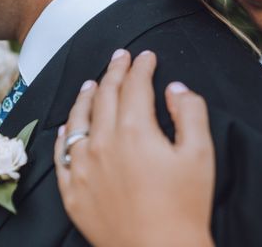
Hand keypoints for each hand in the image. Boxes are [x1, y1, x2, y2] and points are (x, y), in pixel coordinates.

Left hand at [54, 49, 215, 246]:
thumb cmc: (185, 205)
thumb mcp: (200, 154)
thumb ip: (189, 112)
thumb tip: (175, 89)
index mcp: (134, 131)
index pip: (135, 86)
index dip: (142, 67)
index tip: (147, 56)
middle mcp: (102, 143)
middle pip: (105, 95)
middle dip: (115, 71)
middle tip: (121, 57)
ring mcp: (82, 168)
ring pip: (78, 120)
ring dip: (86, 96)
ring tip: (91, 82)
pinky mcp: (72, 192)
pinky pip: (61, 155)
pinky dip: (64, 134)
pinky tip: (67, 127)